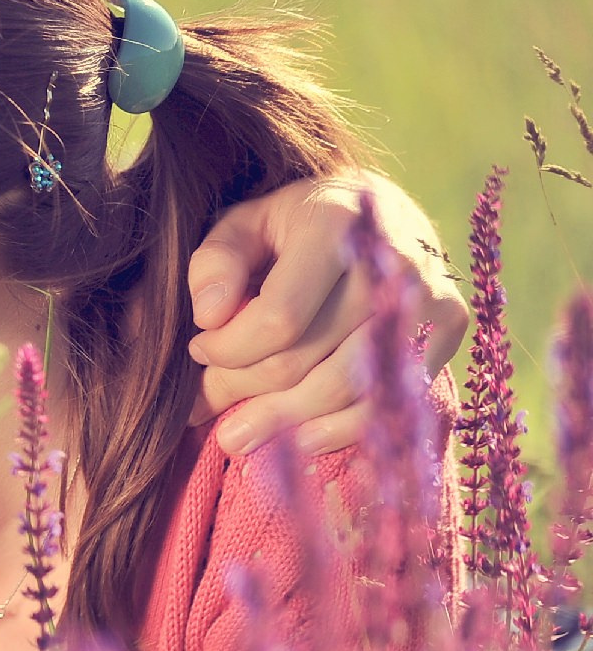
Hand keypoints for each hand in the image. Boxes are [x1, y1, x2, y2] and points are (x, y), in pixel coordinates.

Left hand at [186, 172, 466, 456]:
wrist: (380, 211)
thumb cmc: (296, 226)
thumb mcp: (244, 226)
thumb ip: (216, 264)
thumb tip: (209, 316)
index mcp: (337, 225)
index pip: (279, 318)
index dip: (230, 349)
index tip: (200, 349)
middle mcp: (393, 261)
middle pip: (309, 360)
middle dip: (245, 390)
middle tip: (203, 406)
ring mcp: (429, 297)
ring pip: (348, 390)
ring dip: (285, 422)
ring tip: (236, 437)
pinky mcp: (449, 328)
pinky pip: (391, 400)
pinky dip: (342, 430)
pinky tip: (300, 440)